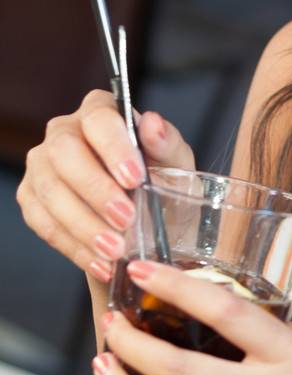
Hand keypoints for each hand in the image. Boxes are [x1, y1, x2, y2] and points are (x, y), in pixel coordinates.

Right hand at [16, 92, 194, 286]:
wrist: (150, 220)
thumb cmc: (162, 182)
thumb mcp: (176, 165)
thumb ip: (167, 144)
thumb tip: (153, 124)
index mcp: (100, 112)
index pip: (98, 119)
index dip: (114, 147)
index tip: (135, 178)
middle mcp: (63, 132)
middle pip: (64, 153)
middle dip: (95, 190)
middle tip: (126, 220)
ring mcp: (42, 166)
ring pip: (51, 192)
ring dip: (84, 225)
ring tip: (115, 250)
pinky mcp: (32, 199)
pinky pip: (44, 224)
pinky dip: (74, 247)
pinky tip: (100, 262)